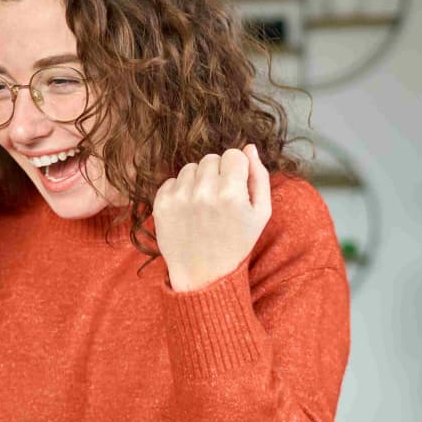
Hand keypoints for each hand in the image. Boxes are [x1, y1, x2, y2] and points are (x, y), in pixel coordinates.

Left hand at [154, 144, 271, 290]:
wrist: (203, 275)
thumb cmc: (236, 243)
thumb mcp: (260, 214)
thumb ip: (259, 176)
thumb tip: (249, 147)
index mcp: (231, 193)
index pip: (233, 154)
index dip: (236, 170)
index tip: (236, 189)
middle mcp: (203, 192)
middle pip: (210, 158)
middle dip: (217, 174)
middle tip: (219, 201)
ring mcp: (179, 198)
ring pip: (190, 167)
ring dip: (198, 181)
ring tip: (204, 207)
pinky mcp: (161, 204)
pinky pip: (172, 180)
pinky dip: (180, 191)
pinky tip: (188, 212)